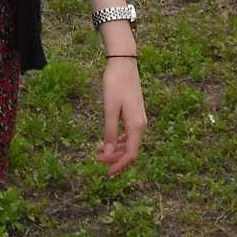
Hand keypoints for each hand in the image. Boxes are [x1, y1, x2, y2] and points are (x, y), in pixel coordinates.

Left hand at [95, 56, 146, 174]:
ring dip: (115, 149)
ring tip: (98, 151)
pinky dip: (117, 139)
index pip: (131, 154)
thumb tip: (109, 152)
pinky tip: (106, 140)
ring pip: (129, 143)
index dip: (119, 165)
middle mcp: (140, 124)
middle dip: (114, 158)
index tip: (106, 172)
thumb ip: (110, 131)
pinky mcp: (134, 114)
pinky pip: (128, 133)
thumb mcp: (110, 109)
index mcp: (136, 125)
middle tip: (96, 159)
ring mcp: (138, 119)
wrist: (123, 64)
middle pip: (130, 150)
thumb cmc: (115, 84)